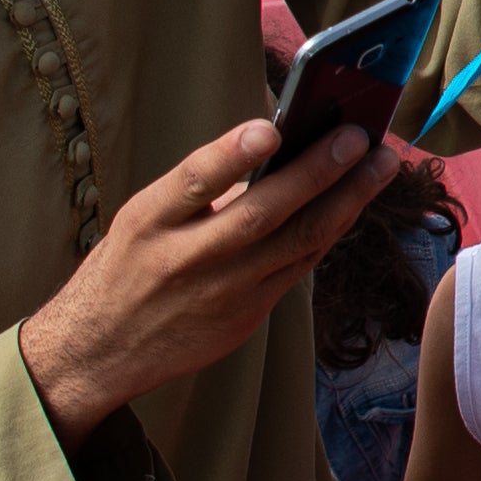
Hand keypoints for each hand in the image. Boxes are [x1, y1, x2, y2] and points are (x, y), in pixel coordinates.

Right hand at [22, 116, 383, 435]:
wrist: (99, 352)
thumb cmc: (126, 268)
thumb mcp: (141, 219)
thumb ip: (199, 189)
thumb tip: (273, 147)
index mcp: (149, 222)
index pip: (194, 183)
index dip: (233, 155)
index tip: (270, 128)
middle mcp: (186, 260)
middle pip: (261, 214)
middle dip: (318, 172)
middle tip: (361, 136)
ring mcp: (222, 294)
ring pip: (296, 243)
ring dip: (346, 200)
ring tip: (380, 164)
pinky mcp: (245, 318)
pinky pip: (298, 268)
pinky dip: (329, 232)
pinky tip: (355, 203)